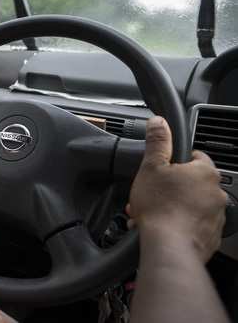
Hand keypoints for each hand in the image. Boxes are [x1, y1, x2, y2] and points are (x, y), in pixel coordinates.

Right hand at [127, 116, 226, 261]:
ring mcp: (217, 216)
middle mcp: (217, 193)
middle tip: (152, 193)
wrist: (169, 246)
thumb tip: (159, 122)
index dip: (174, 161)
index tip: (161, 169)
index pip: (194, 156)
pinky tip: (162, 227)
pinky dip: (180, 224)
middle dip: (171, 187)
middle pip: (191, 182)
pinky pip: (194, 224)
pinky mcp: (212, 236)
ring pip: (192, 204)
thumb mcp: (151, 166)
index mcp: (205, 172)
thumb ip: (158, 142)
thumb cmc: (160, 206)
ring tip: (152, 213)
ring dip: (174, 206)